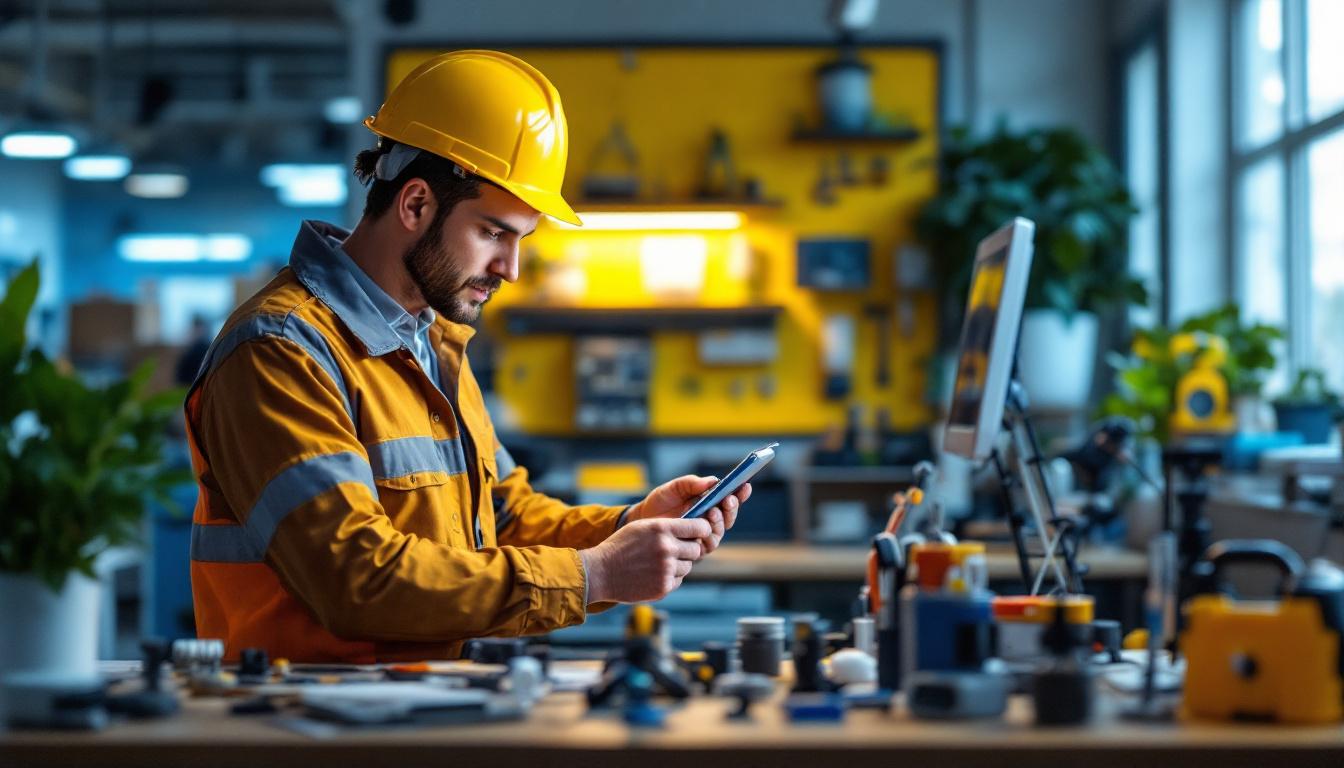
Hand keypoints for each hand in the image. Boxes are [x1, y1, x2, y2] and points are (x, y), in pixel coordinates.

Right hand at [580, 517, 712, 603]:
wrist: (600, 572)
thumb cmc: (620, 546)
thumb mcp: (642, 527)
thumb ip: (667, 527)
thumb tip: (694, 530)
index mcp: (662, 528)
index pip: (699, 527)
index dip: (702, 529)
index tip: (700, 532)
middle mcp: (667, 548)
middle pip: (696, 549)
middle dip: (688, 549)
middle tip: (673, 550)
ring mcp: (666, 569)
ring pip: (688, 566)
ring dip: (678, 564)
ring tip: (657, 562)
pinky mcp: (664, 587)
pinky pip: (678, 580)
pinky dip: (670, 577)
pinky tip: (652, 573)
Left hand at [624, 475, 751, 554]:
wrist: (640, 522)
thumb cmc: (659, 503)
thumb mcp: (673, 488)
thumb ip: (691, 483)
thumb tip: (713, 480)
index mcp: (708, 503)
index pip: (729, 499)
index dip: (740, 494)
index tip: (745, 486)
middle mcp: (709, 521)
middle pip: (729, 517)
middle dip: (731, 508)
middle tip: (727, 499)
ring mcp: (702, 536)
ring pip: (720, 532)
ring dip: (720, 522)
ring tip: (712, 511)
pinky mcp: (693, 549)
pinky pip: (707, 546)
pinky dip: (708, 537)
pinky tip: (703, 528)